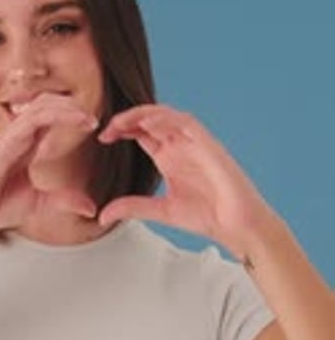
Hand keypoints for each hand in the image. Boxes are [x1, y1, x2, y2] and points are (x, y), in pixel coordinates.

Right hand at [0, 92, 98, 239]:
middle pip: (47, 104)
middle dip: (72, 105)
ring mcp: (10, 136)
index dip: (72, 116)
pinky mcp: (4, 142)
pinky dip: (56, 115)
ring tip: (88, 118)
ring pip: (42, 106)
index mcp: (26, 146)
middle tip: (94, 118)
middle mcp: (18, 136)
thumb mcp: (40, 203)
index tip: (93, 125)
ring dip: (68, 107)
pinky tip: (73, 120)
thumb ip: (64, 201)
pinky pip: (32, 119)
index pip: (50, 118)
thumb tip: (91, 208)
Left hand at [97, 103, 274, 259]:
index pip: (141, 133)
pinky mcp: (209, 145)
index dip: (121, 129)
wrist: (236, 225)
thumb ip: (132, 207)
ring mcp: (195, 143)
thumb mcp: (160, 211)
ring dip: (143, 114)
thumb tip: (102, 216)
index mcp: (168, 157)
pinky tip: (148, 123)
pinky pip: (187, 123)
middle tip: (107, 128)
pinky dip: (167, 119)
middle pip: (150, 119)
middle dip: (127, 119)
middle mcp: (180, 146)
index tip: (102, 138)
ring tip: (122, 121)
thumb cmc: (207, 216)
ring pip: (166, 115)